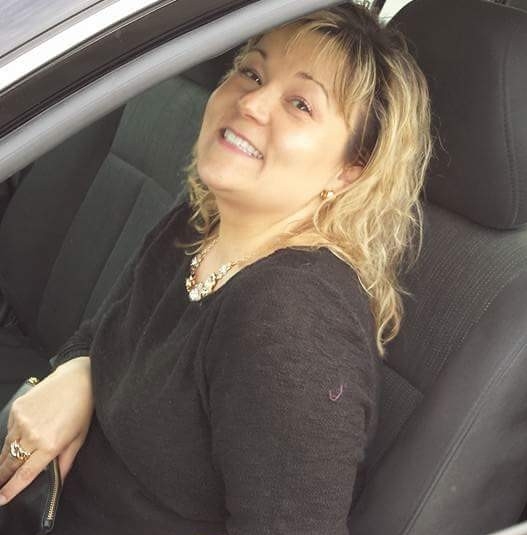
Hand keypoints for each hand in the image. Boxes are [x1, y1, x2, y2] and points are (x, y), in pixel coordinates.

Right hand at [0, 356, 93, 504]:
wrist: (78, 378)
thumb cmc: (83, 407)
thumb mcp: (79, 438)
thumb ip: (66, 462)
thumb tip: (59, 482)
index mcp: (50, 445)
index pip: (25, 474)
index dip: (10, 490)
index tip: (1, 500)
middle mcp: (33, 435)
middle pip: (11, 463)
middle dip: (2, 477)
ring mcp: (22, 421)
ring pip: (6, 447)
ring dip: (5, 459)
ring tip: (3, 468)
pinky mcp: (17, 409)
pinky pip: (8, 429)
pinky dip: (11, 437)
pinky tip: (19, 438)